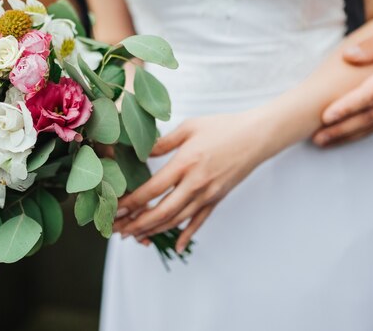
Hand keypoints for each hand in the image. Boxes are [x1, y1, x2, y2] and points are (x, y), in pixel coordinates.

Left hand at [113, 110, 269, 252]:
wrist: (257, 136)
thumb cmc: (223, 127)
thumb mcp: (189, 127)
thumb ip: (163, 142)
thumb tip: (140, 152)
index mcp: (185, 163)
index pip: (153, 190)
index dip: (132, 202)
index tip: (116, 208)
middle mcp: (196, 184)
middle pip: (162, 212)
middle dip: (137, 223)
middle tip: (119, 229)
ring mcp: (208, 194)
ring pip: (177, 220)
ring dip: (154, 230)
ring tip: (135, 235)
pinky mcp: (217, 199)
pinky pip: (199, 221)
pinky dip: (187, 235)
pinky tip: (176, 246)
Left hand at [314, 6, 372, 145]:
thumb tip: (349, 55)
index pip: (372, 93)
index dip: (348, 106)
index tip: (326, 116)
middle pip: (372, 115)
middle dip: (343, 128)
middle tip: (317, 138)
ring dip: (349, 134)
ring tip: (324, 141)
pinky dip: (363, 132)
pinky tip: (345, 136)